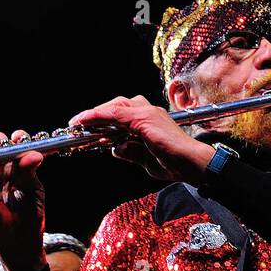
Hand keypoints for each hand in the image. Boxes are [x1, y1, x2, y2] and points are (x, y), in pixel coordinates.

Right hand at [0, 125, 46, 270]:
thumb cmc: (30, 215)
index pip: (17, 146)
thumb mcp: (33, 192)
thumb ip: (30, 173)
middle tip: (0, 143)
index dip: (17, 139)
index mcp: (20, 166)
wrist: (18, 240)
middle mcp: (3, 168)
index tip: (19, 138)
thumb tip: (35, 155)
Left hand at [68, 95, 214, 182]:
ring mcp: (146, 112)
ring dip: (94, 115)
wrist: (192, 164)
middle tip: (79, 126)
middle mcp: (147, 111)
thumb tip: (115, 149)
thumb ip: (130, 153)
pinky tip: (86, 123)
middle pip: (115, 106)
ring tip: (78, 124)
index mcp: (148, 119)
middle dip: (96, 115)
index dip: (102, 120)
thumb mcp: (146, 160)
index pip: (120, 114)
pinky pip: (115, 115)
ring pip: (113, 107)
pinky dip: (98, 117)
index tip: (86, 128)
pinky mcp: (143, 119)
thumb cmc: (175, 164)